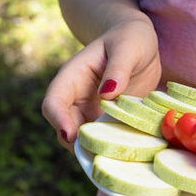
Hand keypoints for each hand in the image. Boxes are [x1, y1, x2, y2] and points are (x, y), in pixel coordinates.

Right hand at [41, 15, 161, 152]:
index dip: (58, 120)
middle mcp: (76, 99)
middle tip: (99, 155)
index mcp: (72, 77)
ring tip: (115, 157)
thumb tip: (107, 93)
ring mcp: (91, 113)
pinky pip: (104, 140)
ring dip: (96, 149)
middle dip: (78, 144)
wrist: (141, 44)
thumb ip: (118, 67)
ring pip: (84, 139)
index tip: (71, 136)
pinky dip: (111, 148)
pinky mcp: (107, 122)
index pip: (54, 102)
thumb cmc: (130, 38)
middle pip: (65, 129)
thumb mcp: (127, 46)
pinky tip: (128, 151)